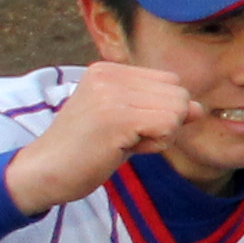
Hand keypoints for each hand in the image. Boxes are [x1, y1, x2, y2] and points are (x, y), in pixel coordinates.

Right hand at [6, 58, 204, 210]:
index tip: (126, 127)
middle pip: (179, 94)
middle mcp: (109, 75)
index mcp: (108, 70)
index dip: (160, 112)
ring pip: (178, 110)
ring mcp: (112, 94)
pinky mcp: (117, 118)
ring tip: (122, 142)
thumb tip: (200, 108)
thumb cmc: (87, 150)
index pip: (170, 81)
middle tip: (125, 138)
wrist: (43, 172)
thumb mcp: (127, 122)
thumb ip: (162, 110)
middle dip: (164, 124)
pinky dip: (155, 145)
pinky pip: (169, 127)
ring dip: (160, 136)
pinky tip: (123, 149)